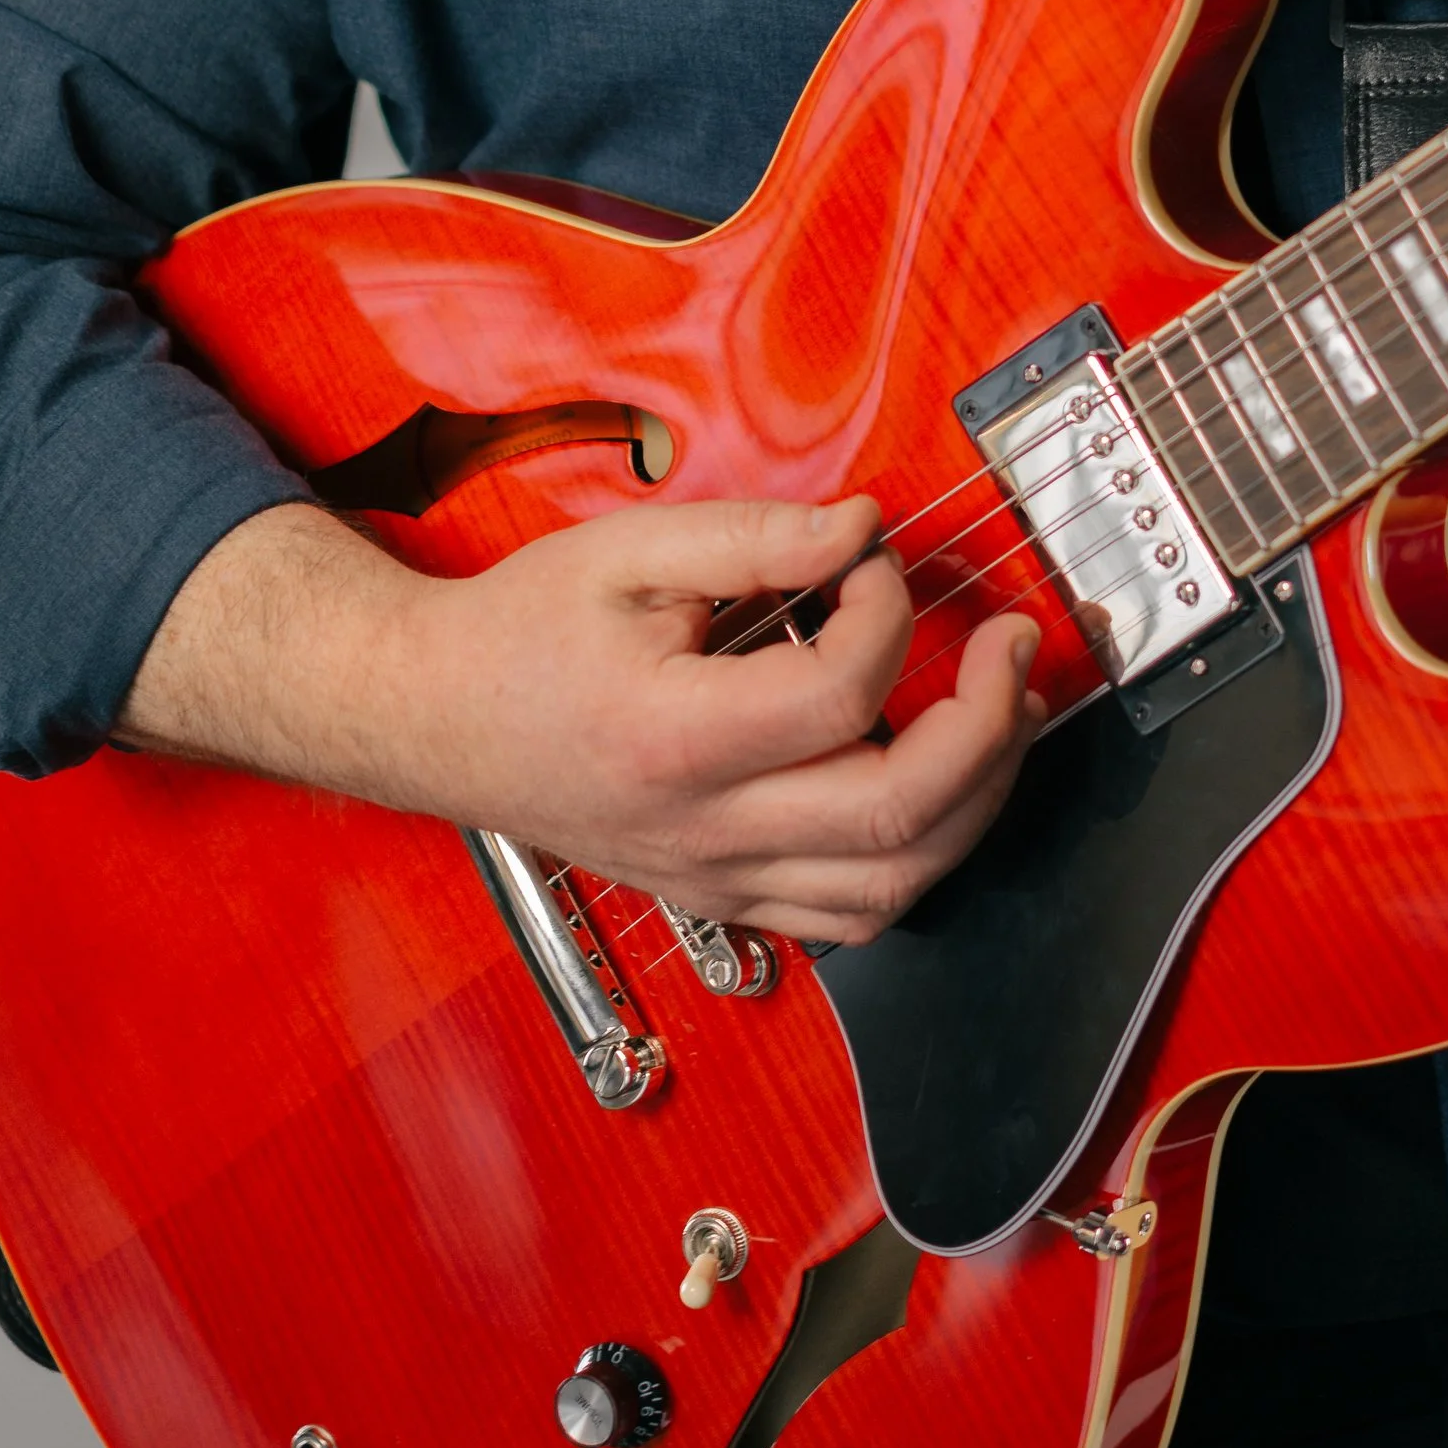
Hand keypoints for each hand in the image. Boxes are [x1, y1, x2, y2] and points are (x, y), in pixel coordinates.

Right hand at [119, 494, 1043, 943]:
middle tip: (1013, 646)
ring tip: (1006, 716)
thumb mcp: (630, 551)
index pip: (841, 692)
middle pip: (898, 818)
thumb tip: (864, 528)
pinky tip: (943, 789)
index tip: (877, 556)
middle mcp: (704, 830)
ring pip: (892, 889)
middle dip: (990, 728)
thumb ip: (756, 536)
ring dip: (978, 804)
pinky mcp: (724, 897)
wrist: (434, 717)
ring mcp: (718, 879)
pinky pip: (852, 919)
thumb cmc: (523, 631)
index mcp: (675, 738)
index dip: (890, 610)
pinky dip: (921, 862)